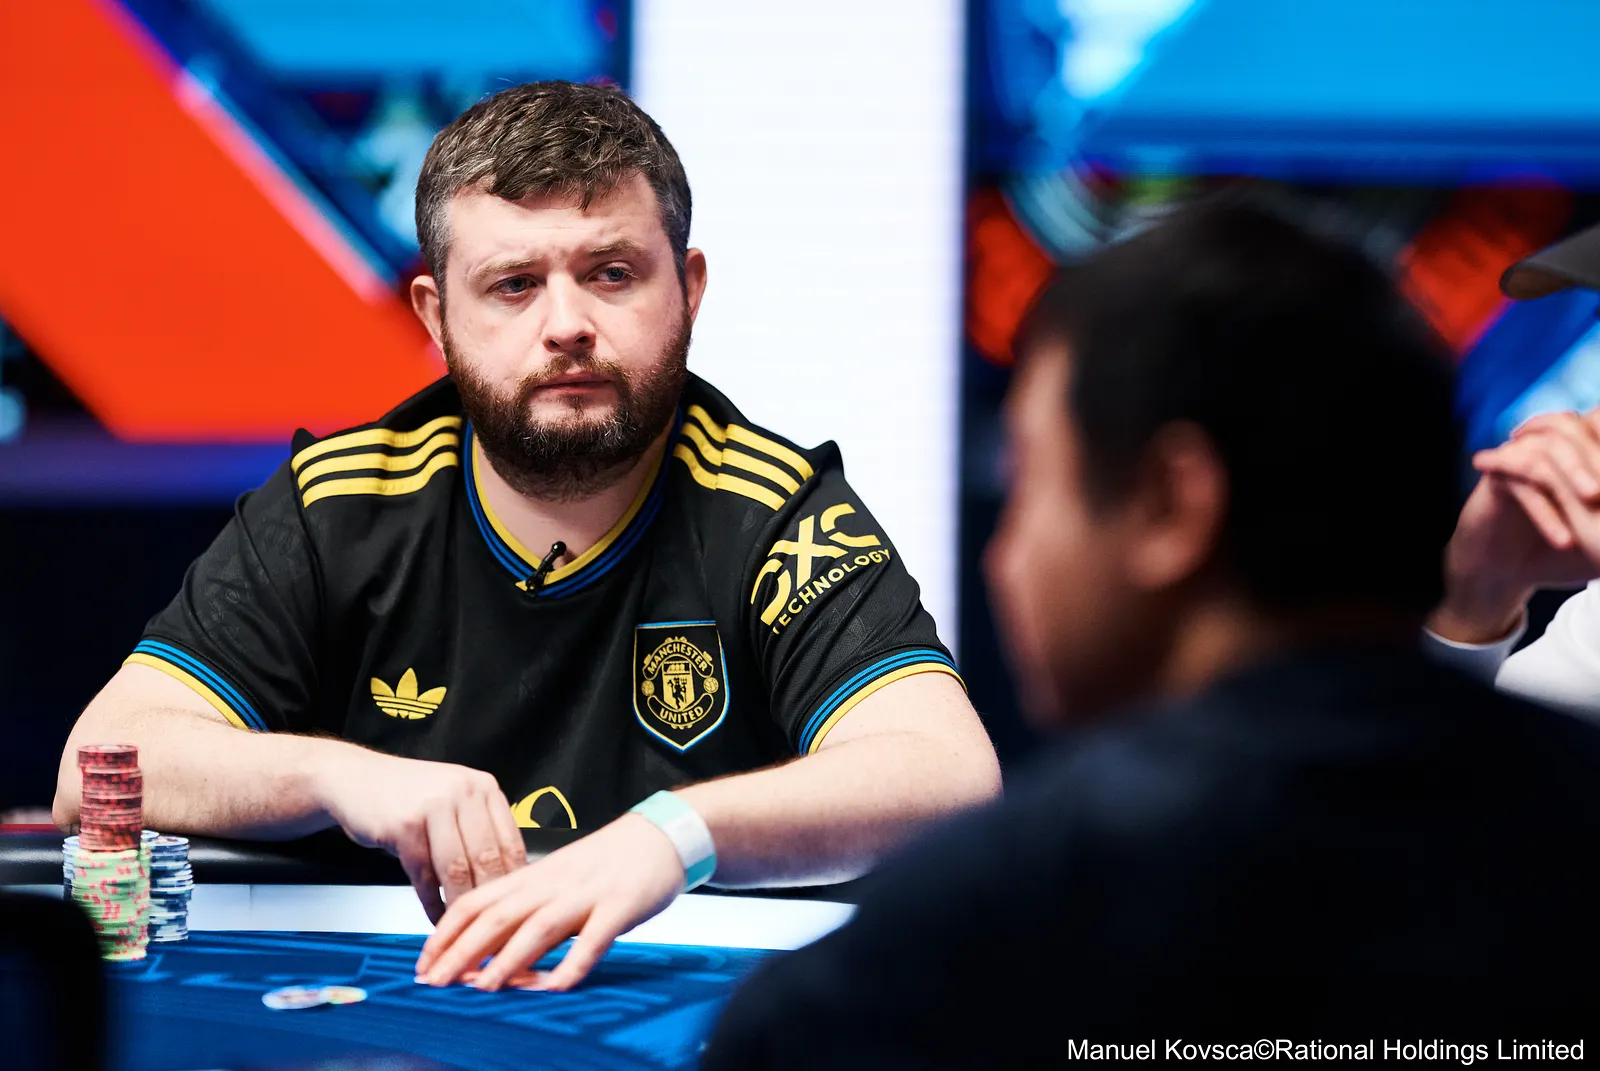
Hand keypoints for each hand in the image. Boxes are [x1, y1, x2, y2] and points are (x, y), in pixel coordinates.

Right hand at [315, 748, 525, 922]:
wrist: (356, 779)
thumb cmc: (409, 797)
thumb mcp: (454, 802)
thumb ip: (481, 832)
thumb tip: (509, 882)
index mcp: (484, 788)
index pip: (512, 843)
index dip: (515, 883)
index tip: (513, 910)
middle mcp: (463, 792)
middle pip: (487, 858)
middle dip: (489, 900)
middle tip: (492, 929)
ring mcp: (433, 806)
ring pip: (457, 870)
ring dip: (460, 906)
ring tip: (463, 928)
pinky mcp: (404, 825)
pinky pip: (423, 875)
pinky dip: (431, 903)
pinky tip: (436, 918)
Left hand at [413, 813, 684, 991]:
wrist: (658, 835)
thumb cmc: (606, 862)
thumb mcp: (556, 880)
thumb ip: (527, 909)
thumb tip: (490, 949)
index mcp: (533, 876)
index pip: (478, 901)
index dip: (446, 932)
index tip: (423, 962)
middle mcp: (552, 884)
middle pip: (498, 916)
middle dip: (462, 951)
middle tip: (435, 982)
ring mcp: (586, 895)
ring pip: (539, 927)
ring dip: (508, 959)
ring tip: (482, 987)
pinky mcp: (619, 907)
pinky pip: (594, 938)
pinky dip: (574, 962)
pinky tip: (557, 986)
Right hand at [1432, 412, 1599, 640]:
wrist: (1501, 573)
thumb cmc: (1560, 554)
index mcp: (1580, 452)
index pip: (1598, 422)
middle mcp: (1549, 447)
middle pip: (1577, 426)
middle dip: (1597, 456)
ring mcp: (1520, 456)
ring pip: (1548, 445)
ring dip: (1573, 470)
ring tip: (1591, 501)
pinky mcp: (1496, 475)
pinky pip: (1518, 478)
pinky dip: (1544, 509)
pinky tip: (1562, 540)